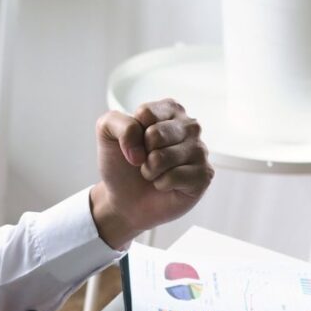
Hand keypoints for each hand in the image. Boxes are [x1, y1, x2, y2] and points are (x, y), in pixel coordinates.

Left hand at [90, 98, 213, 248]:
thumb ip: (114, 122)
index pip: (145, 114)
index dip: (131, 135)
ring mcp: (200, 150)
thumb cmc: (121, 165)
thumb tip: (140, 142)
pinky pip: (174, 177)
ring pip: (163, 158)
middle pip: (155, 135)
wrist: (125, 200)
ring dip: (149, 171)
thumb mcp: (106, 134)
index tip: (133, 145)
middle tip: (144, 162)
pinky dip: (161, 184)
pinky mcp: (204, 174)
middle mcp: (190, 126)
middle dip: (141, 155)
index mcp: (170, 110)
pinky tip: (165, 185)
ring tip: (154, 174)